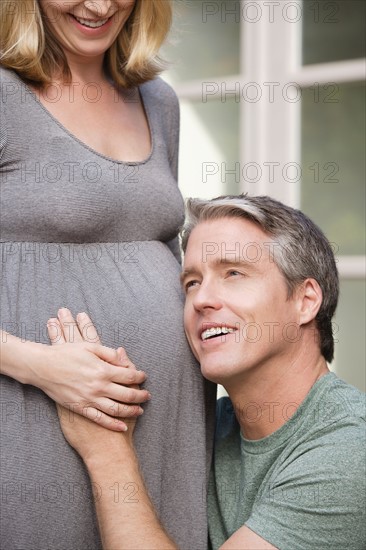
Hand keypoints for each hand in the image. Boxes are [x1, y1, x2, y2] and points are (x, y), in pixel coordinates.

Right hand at [43, 308, 148, 430]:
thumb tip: (124, 358)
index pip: (129, 375)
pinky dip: (113, 424)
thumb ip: (109, 354)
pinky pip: (100, 419)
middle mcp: (99, 386)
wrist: (43, 367)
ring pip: (117, 409)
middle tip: (147, 396)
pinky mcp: (81, 408)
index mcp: (103, 370)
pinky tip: (122, 426)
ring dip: (131, 410)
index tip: (144, 376)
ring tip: (140, 410)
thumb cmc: (66, 354)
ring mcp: (90, 399)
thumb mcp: (90, 347)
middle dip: (140, 395)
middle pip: (127, 394)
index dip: (139, 376)